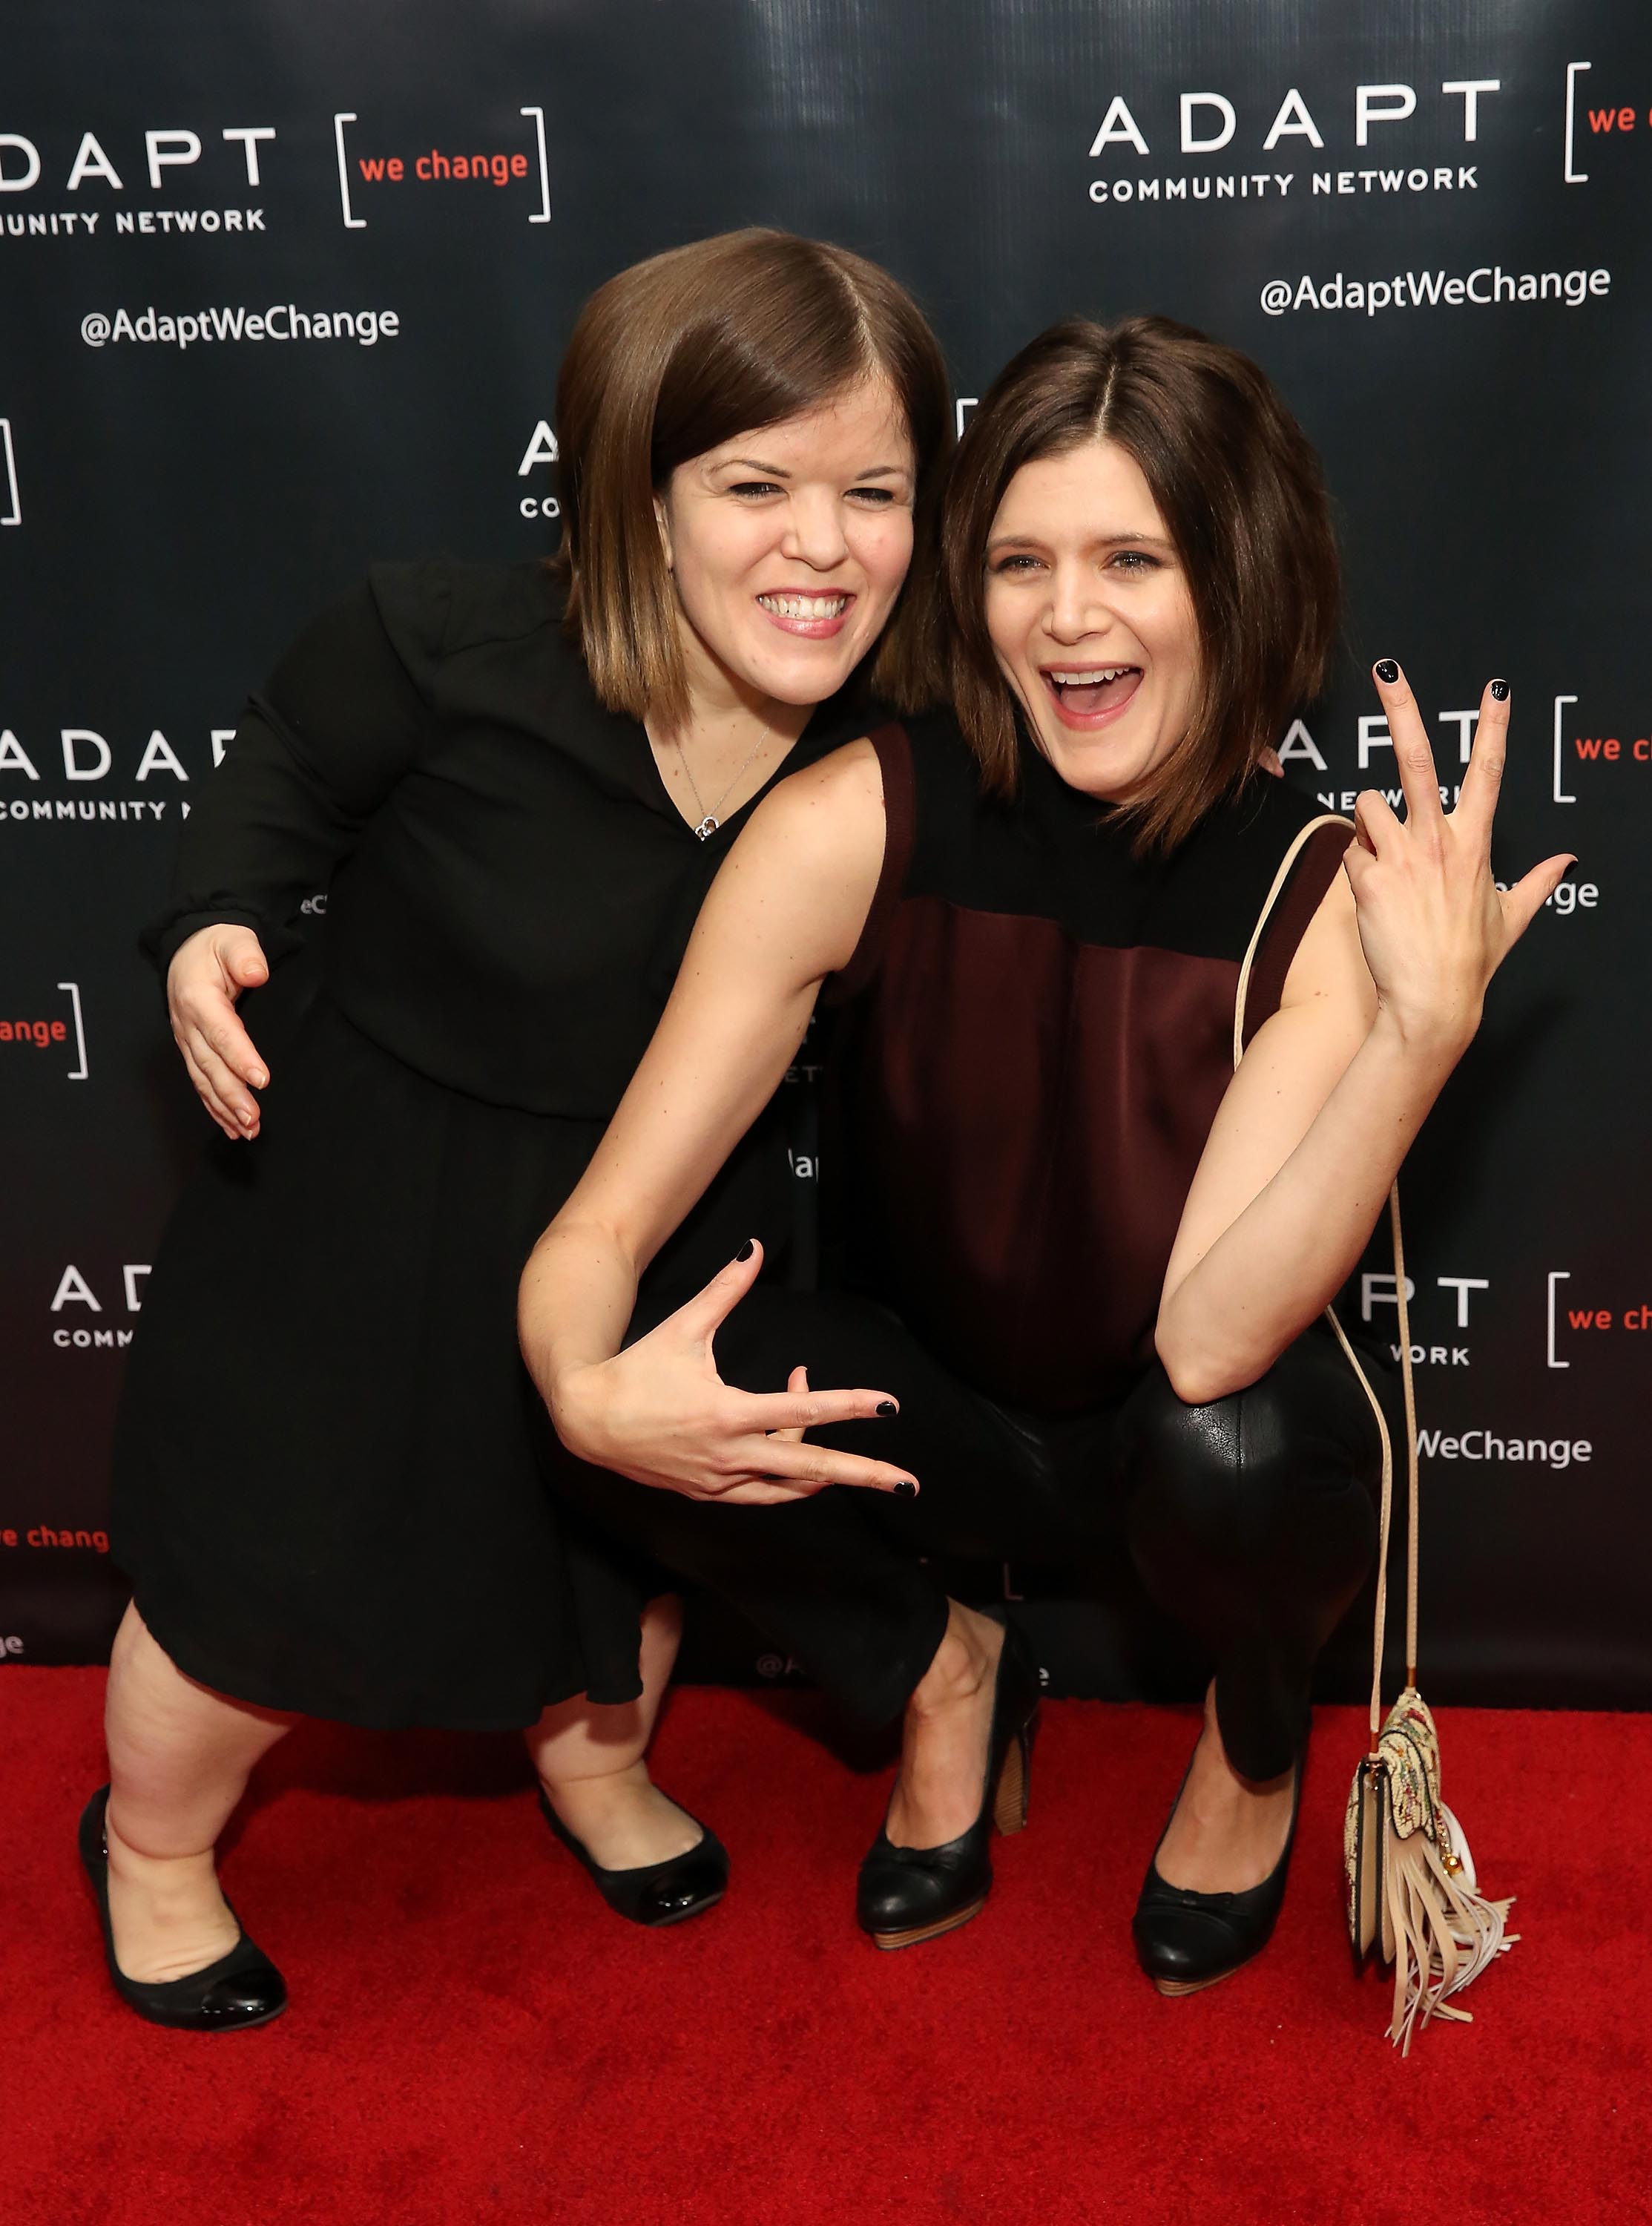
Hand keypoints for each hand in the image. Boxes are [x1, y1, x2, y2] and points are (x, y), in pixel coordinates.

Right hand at [166, 923, 270, 1139]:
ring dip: (224, 1108)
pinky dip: (215, 1107)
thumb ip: (245, 954)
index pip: (221, 1032)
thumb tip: (256, 973)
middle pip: (209, 1064)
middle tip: (253, 1118)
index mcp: (199, 998)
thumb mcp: (232, 940)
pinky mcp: (191, 1050)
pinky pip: (201, 1082)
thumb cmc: (216, 946)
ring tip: (247, 1130)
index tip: (261, 1079)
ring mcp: (187, 1041)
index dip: (240, 1057)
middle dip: (231, 1094)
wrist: (188, 950)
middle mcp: (188, 1025)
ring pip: (203, 1079)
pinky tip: (232, 1127)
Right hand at [550, 1240, 917, 1504]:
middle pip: (811, 1470)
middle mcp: (728, 1454)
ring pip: (787, 1484)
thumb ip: (724, 1289)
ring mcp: (718, 1480)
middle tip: (909, 1483)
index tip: (889, 1406)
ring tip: (843, 1451)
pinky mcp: (708, 1494)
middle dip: (864, 1475)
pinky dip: (787, 1480)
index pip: (804, 1412)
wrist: (585, 1421)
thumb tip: (753, 1247)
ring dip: (821, 1469)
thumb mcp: (683, 1327)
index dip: (850, 1406)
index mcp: (726, 1413)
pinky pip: (761, 1495)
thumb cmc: (635, 1370)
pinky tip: (799, 1461)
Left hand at [1343, 666, 1574, 1057]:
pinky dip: (1355, 865)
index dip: (1493, 728)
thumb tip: (1568, 860)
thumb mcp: (1511, 918)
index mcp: (1475, 844)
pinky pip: (1349, 851)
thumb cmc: (1470, 961)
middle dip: (1403, 710)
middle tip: (1388, 672)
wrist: (1431, 1003)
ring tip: (1383, 858)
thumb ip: (1537, 882)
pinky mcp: (1368, 879)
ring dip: (1367, 823)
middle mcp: (1438, 841)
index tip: (1495, 690)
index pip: (1489, 773)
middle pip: (1416, 760)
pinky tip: (1371, 893)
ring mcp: (1401, 857)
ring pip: (1366, 804)